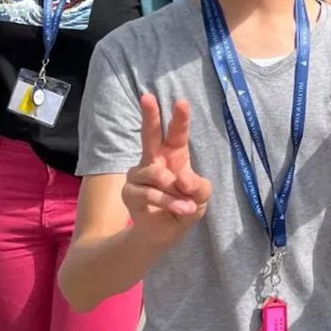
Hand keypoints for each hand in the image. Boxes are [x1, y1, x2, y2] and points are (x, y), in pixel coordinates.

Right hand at [123, 95, 211, 247]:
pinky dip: (169, 203)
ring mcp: (139, 174)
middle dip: (150, 116)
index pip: (176, 134)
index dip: (180, 118)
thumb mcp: (201, 198)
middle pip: (150, 135)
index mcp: (174, 156)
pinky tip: (179, 209)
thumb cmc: (184, 207)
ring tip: (185, 204)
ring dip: (176, 193)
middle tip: (147, 97)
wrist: (164, 234)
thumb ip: (199, 187)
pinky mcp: (129, 191)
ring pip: (158, 175)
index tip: (181, 102)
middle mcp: (154, 160)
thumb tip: (183, 178)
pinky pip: (150, 194)